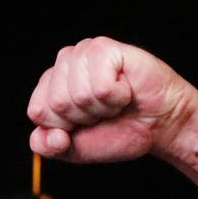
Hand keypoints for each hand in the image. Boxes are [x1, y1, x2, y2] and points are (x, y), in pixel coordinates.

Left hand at [25, 37, 197, 163]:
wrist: (159, 125)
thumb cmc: (119, 130)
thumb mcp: (75, 149)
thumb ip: (48, 147)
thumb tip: (52, 136)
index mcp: (51, 84)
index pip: (37, 111)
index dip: (63, 128)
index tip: (85, 124)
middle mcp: (65, 64)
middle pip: (57, 104)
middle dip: (84, 118)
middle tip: (104, 112)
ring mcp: (84, 52)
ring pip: (78, 96)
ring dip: (103, 108)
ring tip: (115, 101)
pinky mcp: (105, 49)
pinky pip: (101, 87)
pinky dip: (117, 98)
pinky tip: (125, 90)